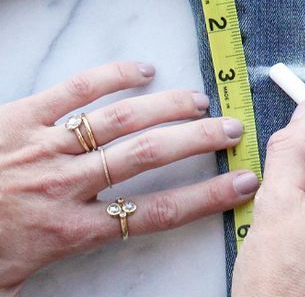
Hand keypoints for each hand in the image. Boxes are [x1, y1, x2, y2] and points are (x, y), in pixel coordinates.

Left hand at [0, 61, 259, 294]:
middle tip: (233, 128)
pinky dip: (113, 75)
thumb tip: (97, 256)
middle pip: (149, 157)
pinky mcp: (21, 115)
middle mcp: (66, 185)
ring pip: (122, 120)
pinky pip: (75, 89)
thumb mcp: (12, 283)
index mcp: (66, 231)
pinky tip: (143, 69)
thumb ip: (52, 272)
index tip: (241, 183)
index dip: (205, 197)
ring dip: (168, 107)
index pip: (154, 213)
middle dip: (199, 140)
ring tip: (200, 99)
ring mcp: (45, 146)